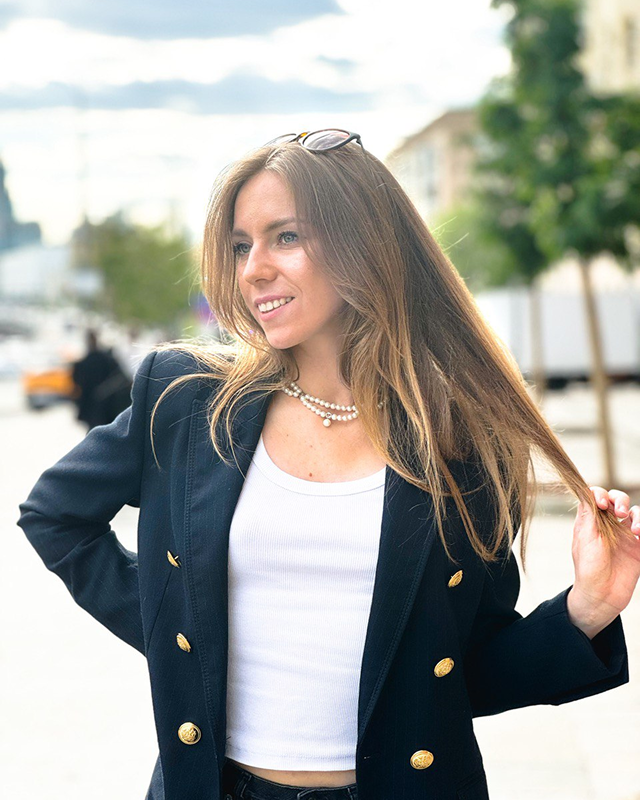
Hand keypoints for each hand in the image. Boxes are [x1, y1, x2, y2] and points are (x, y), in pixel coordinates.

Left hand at [568, 487, 639, 637]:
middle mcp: (608, 525)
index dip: (600, 494)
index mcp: (591, 521)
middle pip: (617, 500)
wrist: (601, 596)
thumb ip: (589, 514)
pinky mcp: (638, 547)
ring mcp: (624, 536)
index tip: (601, 503)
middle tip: (620, 512)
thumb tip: (588, 491)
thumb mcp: (585, 538)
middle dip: (620, 499)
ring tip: (635, 530)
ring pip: (636, 513)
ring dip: (639, 516)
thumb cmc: (588, 569)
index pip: (596, 496)